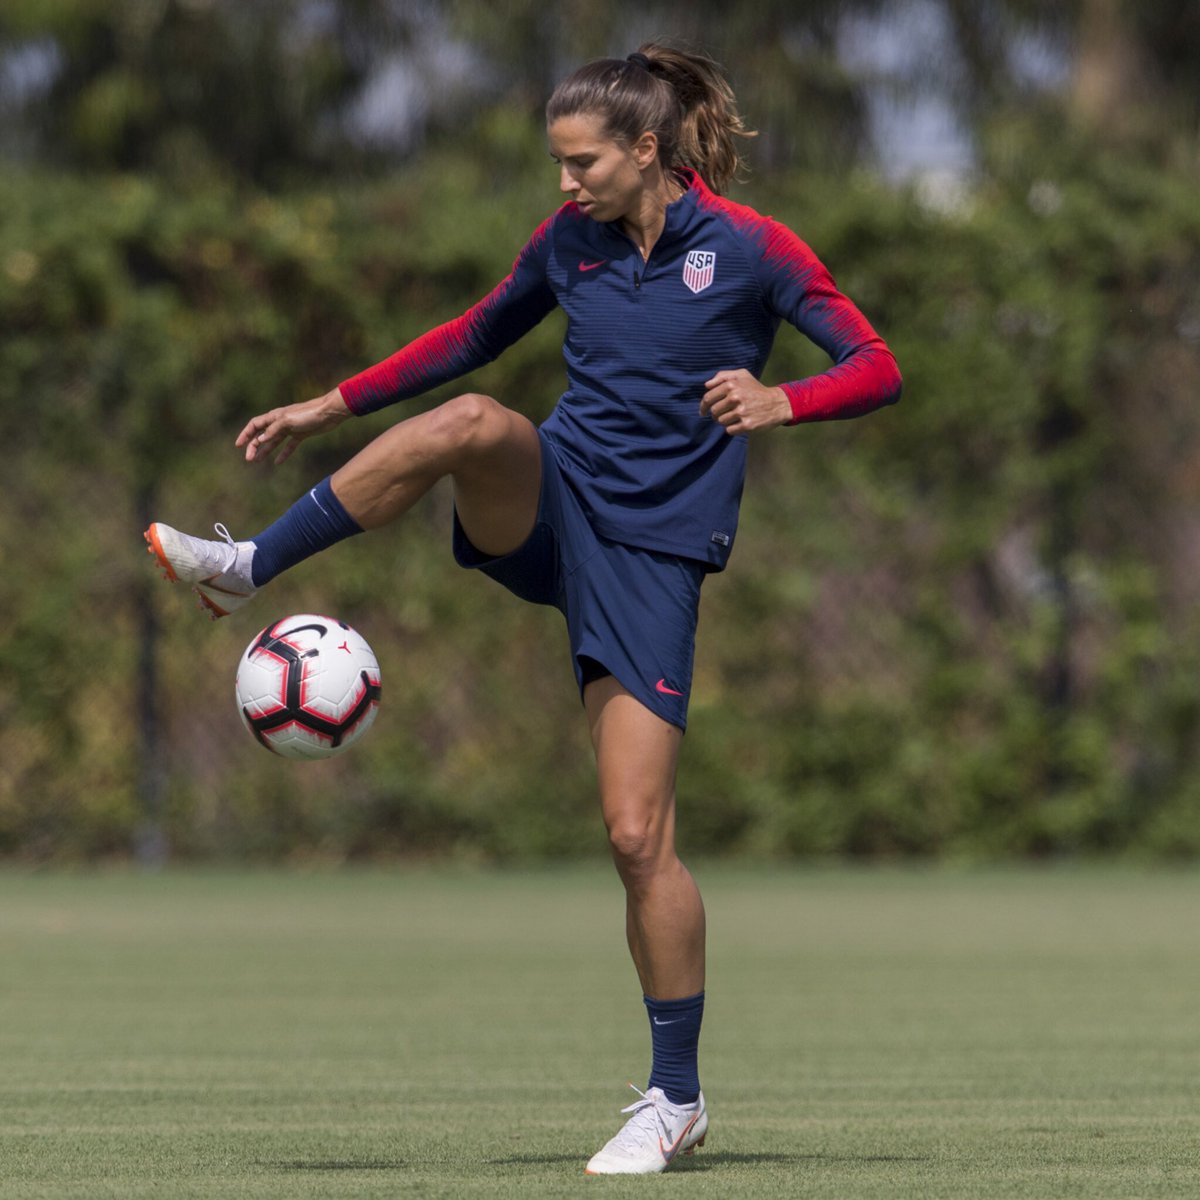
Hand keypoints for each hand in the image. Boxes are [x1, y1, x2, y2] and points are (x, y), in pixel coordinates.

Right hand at [236, 387, 351, 464]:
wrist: (329, 413)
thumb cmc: (308, 414)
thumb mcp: (287, 421)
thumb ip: (273, 430)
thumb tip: (260, 440)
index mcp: (274, 417)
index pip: (254, 425)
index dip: (245, 434)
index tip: (238, 445)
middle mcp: (280, 422)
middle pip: (262, 435)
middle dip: (253, 446)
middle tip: (249, 459)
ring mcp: (290, 429)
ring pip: (274, 442)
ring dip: (265, 451)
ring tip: (257, 461)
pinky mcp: (301, 434)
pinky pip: (289, 446)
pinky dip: (283, 454)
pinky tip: (277, 462)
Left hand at [700, 370, 791, 434]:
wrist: (777, 403)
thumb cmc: (756, 389)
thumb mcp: (742, 375)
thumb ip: (723, 376)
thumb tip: (707, 385)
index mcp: (732, 384)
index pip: (708, 398)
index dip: (703, 406)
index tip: (703, 411)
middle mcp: (735, 397)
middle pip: (714, 411)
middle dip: (716, 414)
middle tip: (723, 413)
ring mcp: (741, 412)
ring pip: (721, 421)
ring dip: (725, 421)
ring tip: (734, 416)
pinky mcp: (747, 425)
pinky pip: (729, 430)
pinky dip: (732, 428)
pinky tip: (740, 423)